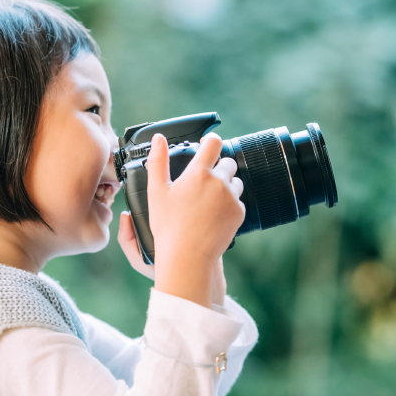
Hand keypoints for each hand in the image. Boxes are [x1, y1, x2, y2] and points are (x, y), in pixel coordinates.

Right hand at [114, 132, 242, 305]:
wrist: (188, 256)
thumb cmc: (169, 226)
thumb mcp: (156, 192)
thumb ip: (158, 161)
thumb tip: (158, 139)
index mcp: (199, 172)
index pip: (214, 142)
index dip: (210, 140)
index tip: (206, 145)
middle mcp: (219, 182)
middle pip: (227, 162)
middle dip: (218, 167)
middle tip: (203, 182)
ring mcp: (232, 198)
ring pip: (235, 182)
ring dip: (226, 185)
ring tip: (208, 201)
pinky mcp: (239, 213)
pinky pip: (238, 201)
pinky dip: (229, 204)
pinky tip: (214, 215)